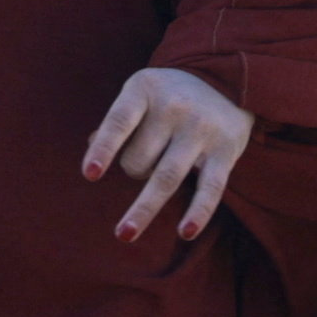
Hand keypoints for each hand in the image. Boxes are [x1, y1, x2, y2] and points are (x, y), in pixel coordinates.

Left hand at [84, 64, 248, 243]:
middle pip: (139, 157)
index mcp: (146, 89)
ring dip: (144, 208)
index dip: (104, 148)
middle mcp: (175, 106)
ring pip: (166, 176)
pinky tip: (185, 233)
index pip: (120, 121)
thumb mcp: (140, 94)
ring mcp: (202, 129)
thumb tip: (92, 148)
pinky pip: (210, 189)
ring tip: (125, 234)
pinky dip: (198, 212)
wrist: (226, 81)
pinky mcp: (226, 151)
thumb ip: (118, 122)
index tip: (90, 175)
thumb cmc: (168, 95)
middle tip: (142, 164)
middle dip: (132, 170)